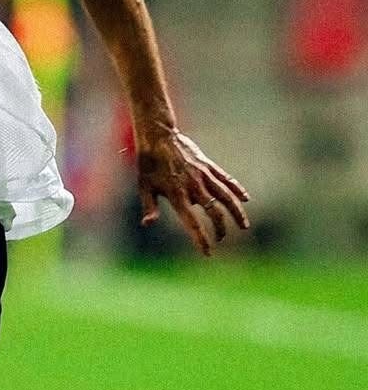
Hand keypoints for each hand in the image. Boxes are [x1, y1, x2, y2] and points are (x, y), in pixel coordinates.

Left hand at [137, 130, 249, 255]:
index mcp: (177, 195)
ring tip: (244, 226)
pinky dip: (237, 189)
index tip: (208, 252)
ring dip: (236, 212)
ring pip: (226, 196)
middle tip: (221, 239)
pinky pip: (226, 179)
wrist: (158, 136)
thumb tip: (148, 224)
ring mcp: (203, 175)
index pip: (192, 223)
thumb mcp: (144, 187)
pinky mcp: (208, 165)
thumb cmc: (148, 164)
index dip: (201, 239)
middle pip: (214, 212)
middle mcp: (194, 186)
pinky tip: (245, 199)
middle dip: (220, 229)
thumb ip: (149, 207)